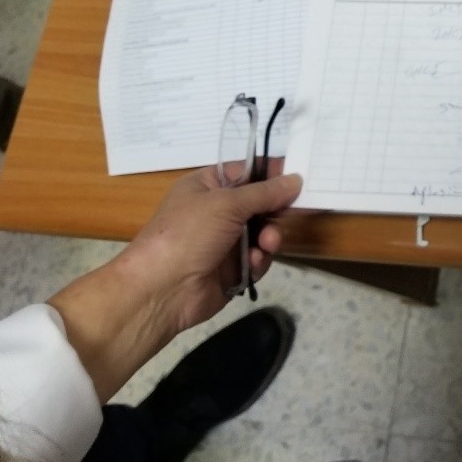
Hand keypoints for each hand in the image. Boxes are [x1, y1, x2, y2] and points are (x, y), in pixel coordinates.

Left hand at [49, 168, 300, 400]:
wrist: (162, 290)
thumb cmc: (188, 234)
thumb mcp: (226, 203)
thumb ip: (265, 192)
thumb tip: (296, 179)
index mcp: (207, 186)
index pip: (247, 172)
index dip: (272, 173)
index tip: (299, 175)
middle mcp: (217, 211)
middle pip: (260, 203)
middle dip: (275, 209)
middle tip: (291, 211)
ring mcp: (225, 241)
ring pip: (263, 232)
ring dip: (269, 236)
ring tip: (266, 244)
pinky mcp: (233, 268)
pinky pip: (259, 257)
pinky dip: (259, 259)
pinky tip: (252, 262)